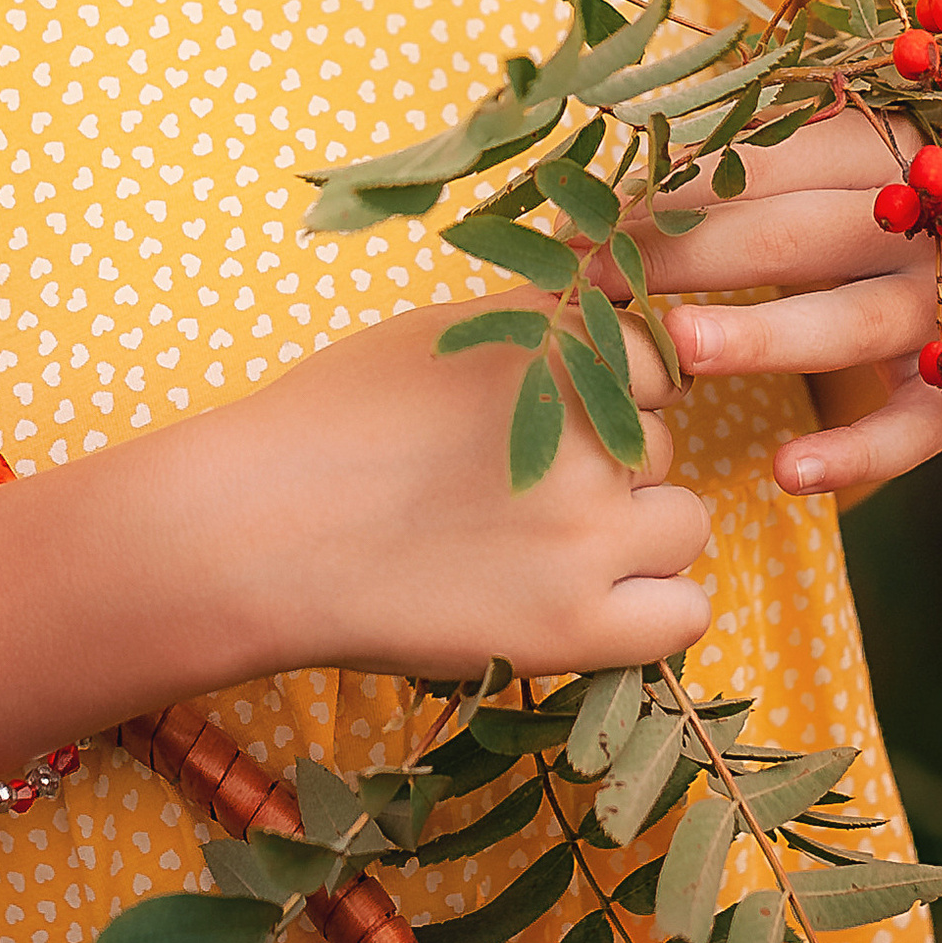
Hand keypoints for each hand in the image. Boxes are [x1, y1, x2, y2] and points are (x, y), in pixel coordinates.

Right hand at [222, 304, 710, 682]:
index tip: (549, 419)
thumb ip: (540, 325)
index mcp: (559, 349)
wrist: (256, 531)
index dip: (608, 393)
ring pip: (684, 525)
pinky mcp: (572, 628)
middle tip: (522, 492)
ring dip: (633, 536)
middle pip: (662, 447)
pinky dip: (652, 611)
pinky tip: (588, 602)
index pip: (653, 364)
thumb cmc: (331, 421)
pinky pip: (685, 616)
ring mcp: (587, 535)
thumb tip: (614, 314)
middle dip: (612, 467)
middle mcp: (589, 434)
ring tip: (541, 548)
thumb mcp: (443, 333)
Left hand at [620, 110, 941, 503]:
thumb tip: (589, 194)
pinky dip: (858, 454)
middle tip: (595, 281)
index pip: (773, 156)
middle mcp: (930, 219)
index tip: (585, 218)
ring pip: (858, 324)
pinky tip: (786, 474)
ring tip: (681, 348)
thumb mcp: (821, 168)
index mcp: (887, 144)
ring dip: (766, 337)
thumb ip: (727, 173)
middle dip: (690, 256)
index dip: (676, 185)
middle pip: (802, 235)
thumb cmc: (872, 205)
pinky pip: (919, 426)